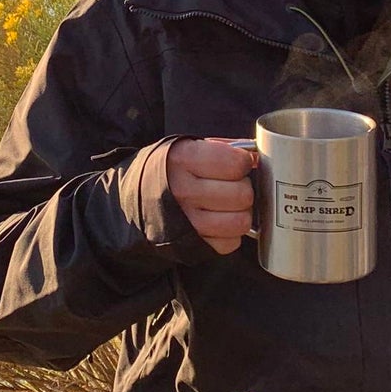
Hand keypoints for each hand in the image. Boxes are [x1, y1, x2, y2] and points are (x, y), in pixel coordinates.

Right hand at [167, 138, 255, 254]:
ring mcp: (187, 221)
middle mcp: (184, 191)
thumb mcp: (189, 147)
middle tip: (230, 186)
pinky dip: (230, 233)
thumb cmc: (171, 170)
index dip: (243, 163)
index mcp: (183, 159)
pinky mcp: (193, 244)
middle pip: (242, 194)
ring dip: (240, 213)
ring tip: (227, 205)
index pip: (236, 164)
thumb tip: (255, 158)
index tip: (236, 164)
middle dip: (242, 188)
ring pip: (241, 221)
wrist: (135, 199)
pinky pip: (231, 243)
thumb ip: (223, 149)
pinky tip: (218, 221)